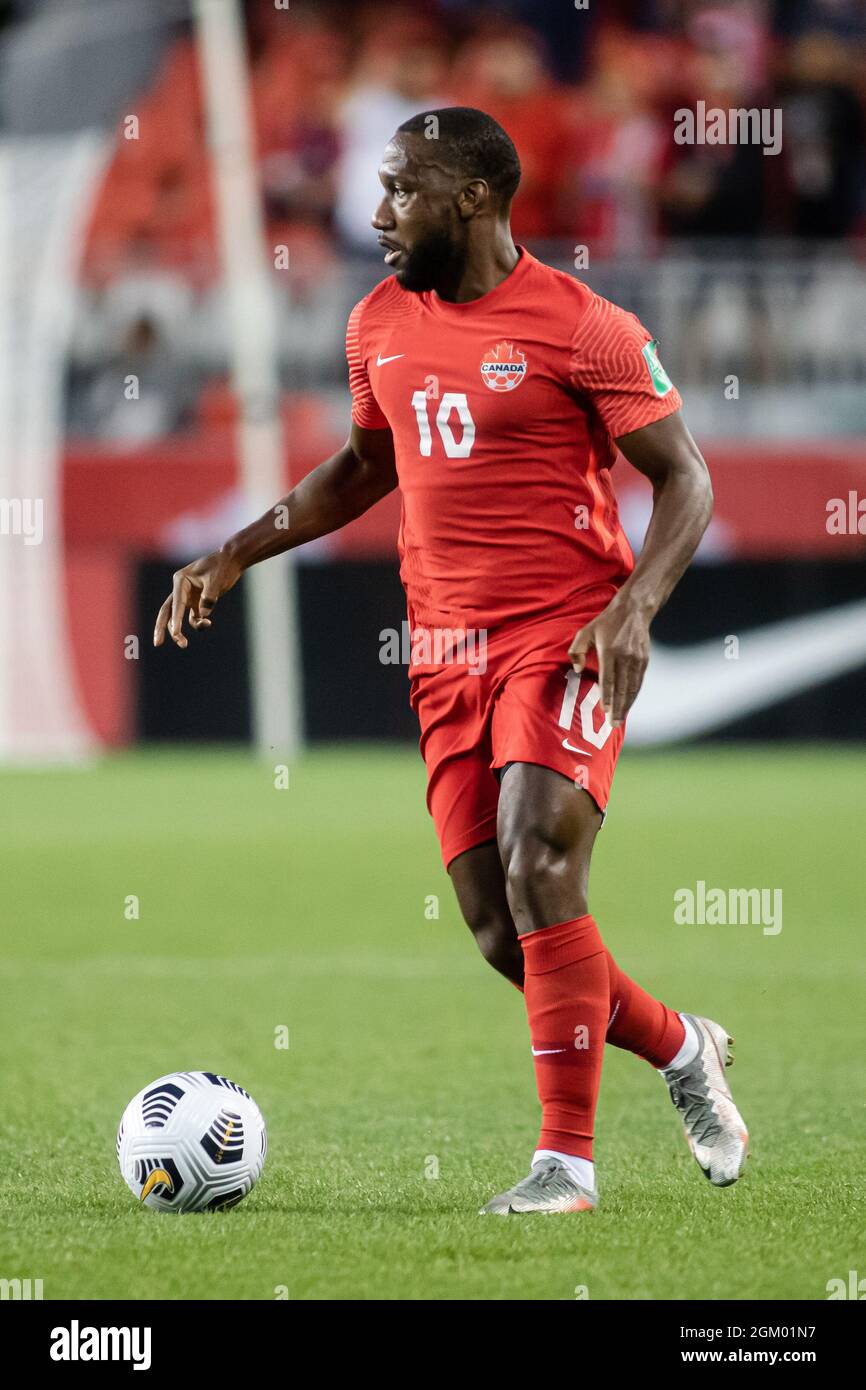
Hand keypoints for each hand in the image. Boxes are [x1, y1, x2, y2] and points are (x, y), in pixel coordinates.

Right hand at [153, 548, 242, 648]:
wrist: (232, 560)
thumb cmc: (223, 567)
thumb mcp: (217, 581)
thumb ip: (209, 598)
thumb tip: (203, 616)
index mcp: (181, 580)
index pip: (176, 604)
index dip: (176, 620)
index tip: (176, 633)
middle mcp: (181, 589)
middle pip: (167, 611)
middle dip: (162, 628)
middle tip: (157, 644)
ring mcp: (188, 596)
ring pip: (178, 617)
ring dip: (179, 631)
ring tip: (183, 644)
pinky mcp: (196, 602)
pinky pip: (192, 617)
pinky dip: (197, 623)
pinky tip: (207, 623)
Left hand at [568, 596, 651, 727]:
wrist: (634, 610)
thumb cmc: (606, 622)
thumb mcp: (585, 631)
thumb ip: (576, 650)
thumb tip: (577, 669)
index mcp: (609, 651)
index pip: (608, 679)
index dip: (606, 696)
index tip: (604, 710)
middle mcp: (625, 657)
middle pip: (622, 688)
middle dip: (618, 708)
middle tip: (614, 724)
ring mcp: (637, 659)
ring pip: (632, 687)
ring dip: (627, 705)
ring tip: (620, 719)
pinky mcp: (644, 660)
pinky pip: (639, 682)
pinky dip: (634, 695)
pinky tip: (628, 704)